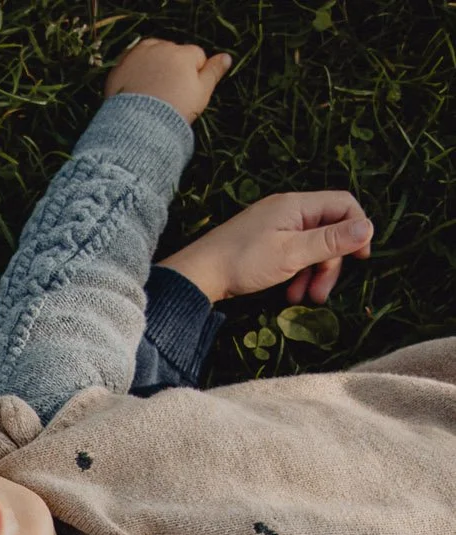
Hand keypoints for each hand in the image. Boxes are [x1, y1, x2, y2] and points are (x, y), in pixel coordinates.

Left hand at [104, 38, 231, 124]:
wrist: (138, 127)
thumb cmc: (174, 112)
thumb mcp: (201, 94)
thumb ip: (213, 72)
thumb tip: (226, 57)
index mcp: (184, 54)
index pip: (195, 57)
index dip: (193, 76)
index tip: (185, 94)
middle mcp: (161, 48)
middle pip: (172, 54)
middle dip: (172, 69)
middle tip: (166, 96)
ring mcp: (138, 56)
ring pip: (151, 56)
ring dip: (152, 67)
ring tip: (150, 93)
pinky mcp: (119, 67)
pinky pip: (130, 65)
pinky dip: (133, 74)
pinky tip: (134, 91)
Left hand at [159, 191, 372, 304]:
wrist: (197, 276)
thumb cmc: (243, 262)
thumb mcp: (291, 253)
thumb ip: (329, 241)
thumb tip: (368, 228)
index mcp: (297, 205)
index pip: (343, 205)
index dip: (357, 229)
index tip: (361, 258)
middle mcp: (288, 211)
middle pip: (327, 231)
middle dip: (329, 264)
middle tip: (320, 295)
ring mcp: (274, 227)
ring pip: (310, 247)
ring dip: (312, 274)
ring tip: (301, 299)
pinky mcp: (264, 245)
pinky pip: (292, 255)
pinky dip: (295, 274)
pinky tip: (288, 294)